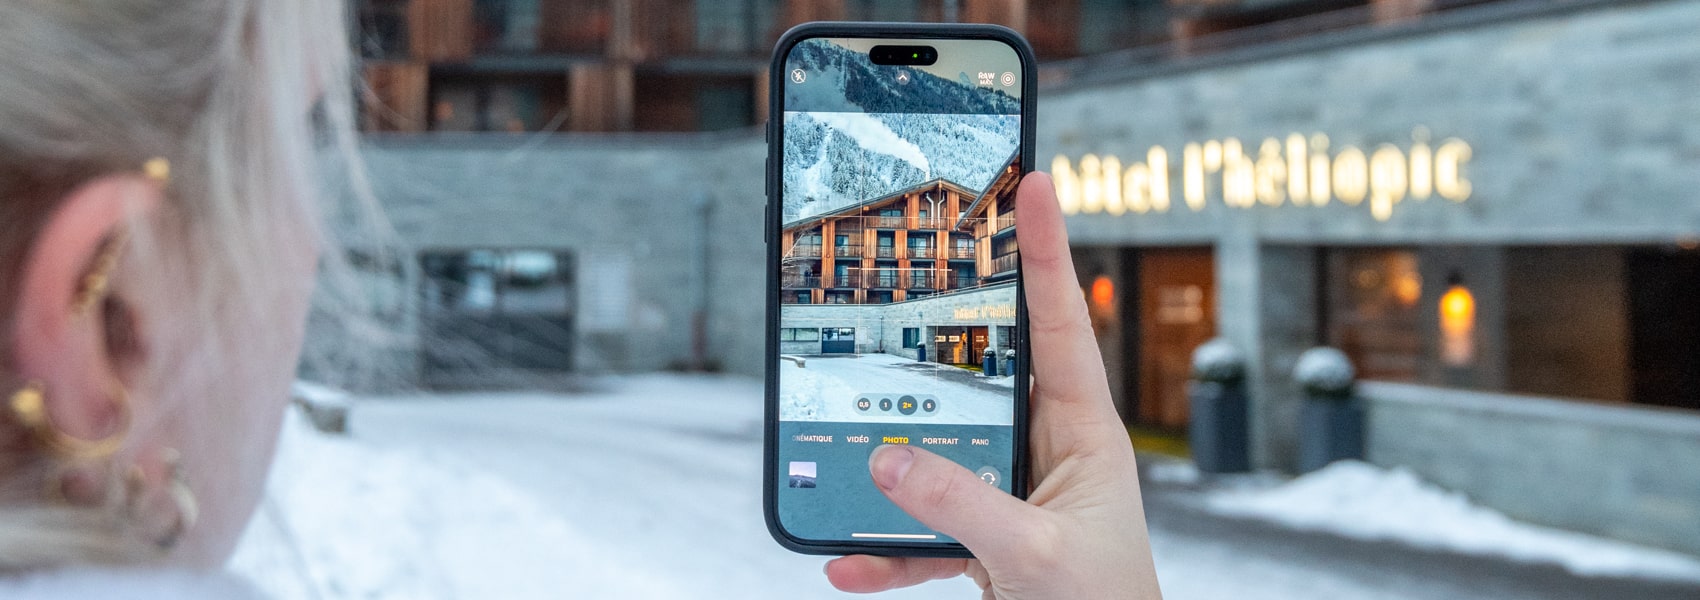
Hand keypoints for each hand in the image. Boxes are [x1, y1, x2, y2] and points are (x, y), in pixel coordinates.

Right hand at [824, 173, 1162, 598]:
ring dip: (892, 464)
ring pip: (939, 453)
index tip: (1034, 183)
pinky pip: (922, 529)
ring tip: (846, 451)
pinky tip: (846, 562)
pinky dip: (884, 547)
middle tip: (907, 273)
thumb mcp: (1035, 554)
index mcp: (1085, 436)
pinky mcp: (984, 540)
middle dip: (938, 336)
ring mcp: (1012, 494)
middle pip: (983, 374)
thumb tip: (887, 456)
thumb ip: (961, 505)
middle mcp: (1048, 453)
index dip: (1044, 251)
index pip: (1060, 325)